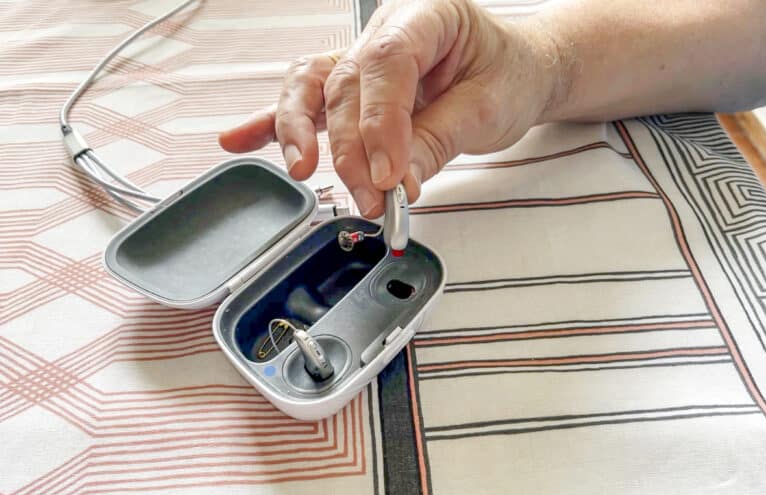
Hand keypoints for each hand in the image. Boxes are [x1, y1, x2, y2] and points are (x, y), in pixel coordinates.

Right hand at [218, 0, 557, 217]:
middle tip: (370, 198)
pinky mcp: (352, 87)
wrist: (517, 71)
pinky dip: (273, 123)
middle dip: (350, 148)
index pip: (388, 63)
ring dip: (299, 131)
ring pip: (312, 85)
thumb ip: (436, 142)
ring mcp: (362, 56)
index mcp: (426, 13)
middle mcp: (384, 29)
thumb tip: (396, 183)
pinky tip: (241, 139)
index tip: (389, 175)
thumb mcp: (488, 109)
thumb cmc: (508, 75)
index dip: (380, 123)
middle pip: (345, 83)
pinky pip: (308, 100)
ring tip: (301, 170)